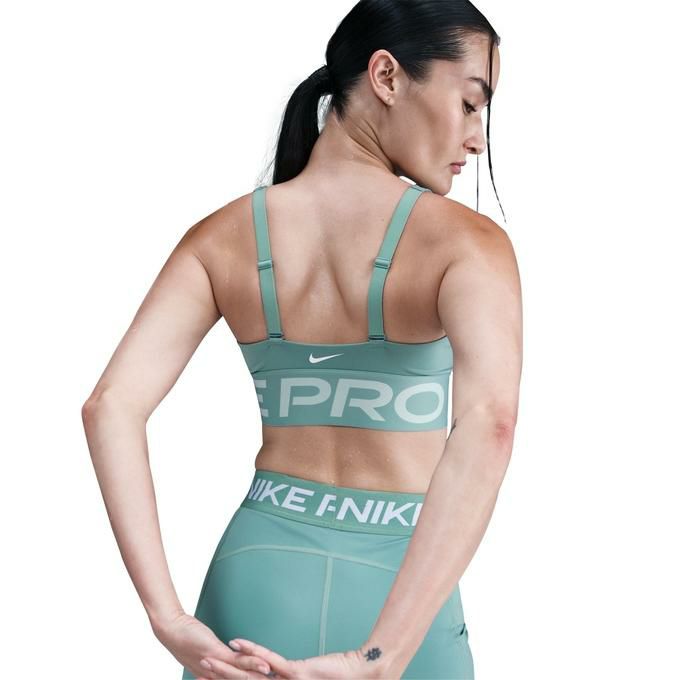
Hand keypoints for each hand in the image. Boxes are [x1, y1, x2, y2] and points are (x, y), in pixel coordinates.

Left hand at [151, 611, 273, 678]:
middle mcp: (214, 675)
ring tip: (274, 675)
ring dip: (259, 675)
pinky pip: (238, 662)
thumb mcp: (206, 652)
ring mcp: (216, 666)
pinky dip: (253, 662)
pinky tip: (264, 664)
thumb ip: (220, 658)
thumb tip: (235, 656)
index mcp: (213, 676)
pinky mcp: (216, 654)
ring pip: (242, 674)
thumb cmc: (188, 638)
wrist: (172, 628)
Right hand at [200, 637, 393, 678]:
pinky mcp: (299, 673)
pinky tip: (237, 643)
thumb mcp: (309, 677)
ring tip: (209, 659)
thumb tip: (273, 670)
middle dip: (219, 678)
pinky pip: (271, 661)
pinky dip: (253, 650)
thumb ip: (289, 675)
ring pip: (251, 677)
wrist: (364, 676)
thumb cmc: (339, 677)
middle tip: (199, 670)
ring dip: (228, 668)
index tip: (208, 677)